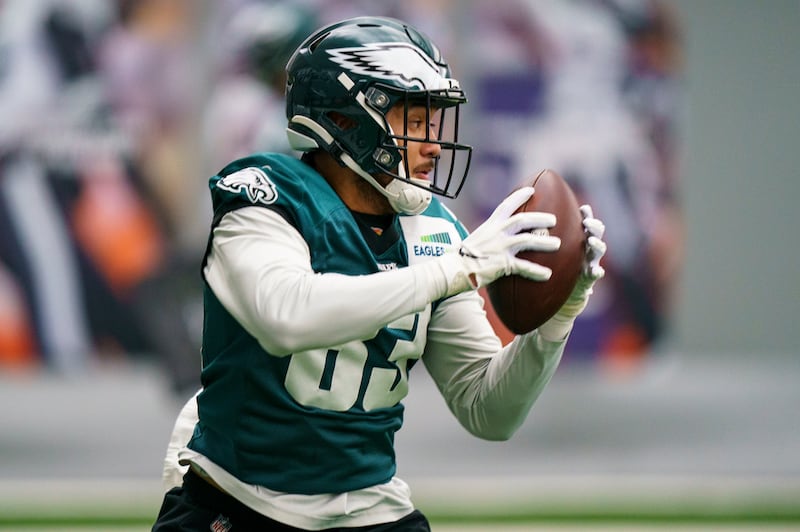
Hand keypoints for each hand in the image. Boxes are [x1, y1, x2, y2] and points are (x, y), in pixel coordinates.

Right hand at [442, 187, 560, 295]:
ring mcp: (500, 247)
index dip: (519, 196)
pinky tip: (547, 274)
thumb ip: (488, 236)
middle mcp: (496, 233)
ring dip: (544, 242)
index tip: (532, 190)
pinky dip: (536, 271)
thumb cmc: (462, 257)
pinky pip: (524, 266)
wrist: (453, 268)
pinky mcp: (502, 264)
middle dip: (540, 218)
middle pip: (523, 220)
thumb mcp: (476, 238)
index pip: (506, 205)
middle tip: (553, 220)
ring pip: (527, 240)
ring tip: (557, 244)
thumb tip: (495, 239)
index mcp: (490, 225)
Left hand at [538, 204, 606, 340]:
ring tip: (591, 242)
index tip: (582, 207)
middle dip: (594, 226)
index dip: (585, 214)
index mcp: (574, 239)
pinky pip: (595, 274)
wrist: (553, 298)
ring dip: (597, 245)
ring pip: (599, 251)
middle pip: (595, 232)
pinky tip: (595, 271)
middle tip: (587, 223)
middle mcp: (584, 249)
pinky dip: (596, 272)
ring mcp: (589, 263)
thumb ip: (537, 236)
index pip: (582, 222)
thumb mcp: (542, 252)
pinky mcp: (589, 279)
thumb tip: (519, 217)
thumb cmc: (547, 269)